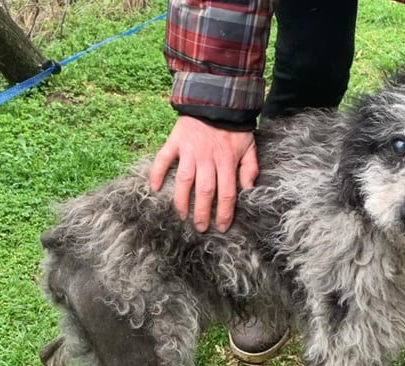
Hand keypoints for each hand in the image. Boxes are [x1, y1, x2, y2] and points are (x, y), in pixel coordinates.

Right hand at [149, 116, 259, 232]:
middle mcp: (208, 158)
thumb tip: (248, 189)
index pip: (227, 193)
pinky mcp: (176, 141)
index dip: (224, 213)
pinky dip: (157, 173)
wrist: (216, 99)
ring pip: (185, 180)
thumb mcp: (249, 146)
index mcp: (227, 161)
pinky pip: (163, 159)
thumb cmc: (233, 126)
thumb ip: (250, 168)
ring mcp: (190, 150)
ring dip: (182, 201)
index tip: (221, 227)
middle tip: (200, 228)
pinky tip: (154, 189)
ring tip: (182, 216)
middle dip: (202, 213)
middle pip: (205, 191)